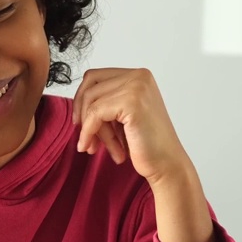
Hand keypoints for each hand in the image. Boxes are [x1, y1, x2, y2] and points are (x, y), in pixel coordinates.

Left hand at [73, 67, 216, 241]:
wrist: (166, 165)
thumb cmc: (145, 144)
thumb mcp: (122, 115)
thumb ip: (105, 101)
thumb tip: (75, 99)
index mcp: (138, 76)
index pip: (94, 77)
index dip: (81, 101)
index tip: (81, 123)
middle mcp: (139, 76)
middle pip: (90, 87)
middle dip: (83, 115)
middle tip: (86, 138)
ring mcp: (137, 87)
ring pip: (91, 102)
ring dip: (90, 129)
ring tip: (96, 148)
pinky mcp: (132, 103)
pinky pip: (95, 114)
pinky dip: (89, 132)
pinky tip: (91, 148)